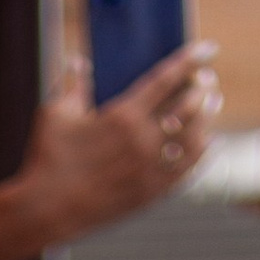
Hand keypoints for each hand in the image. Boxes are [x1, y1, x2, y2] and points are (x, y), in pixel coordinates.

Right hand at [0, 44, 219, 259]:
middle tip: (207, 79)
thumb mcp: (55, 113)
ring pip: (195, 138)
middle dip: (203, 87)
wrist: (46, 211)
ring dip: (207, 117)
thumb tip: (78, 61)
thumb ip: (72, 84)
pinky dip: (201, 153)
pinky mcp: (150, 193)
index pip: (167, 79)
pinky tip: (207, 142)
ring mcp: (150, 170)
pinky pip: (187, 170)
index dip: (190, 60)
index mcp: (123, 116)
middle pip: (189, 106)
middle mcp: (143, 141)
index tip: (208, 48)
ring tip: (213, 104)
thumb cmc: (47, 159)